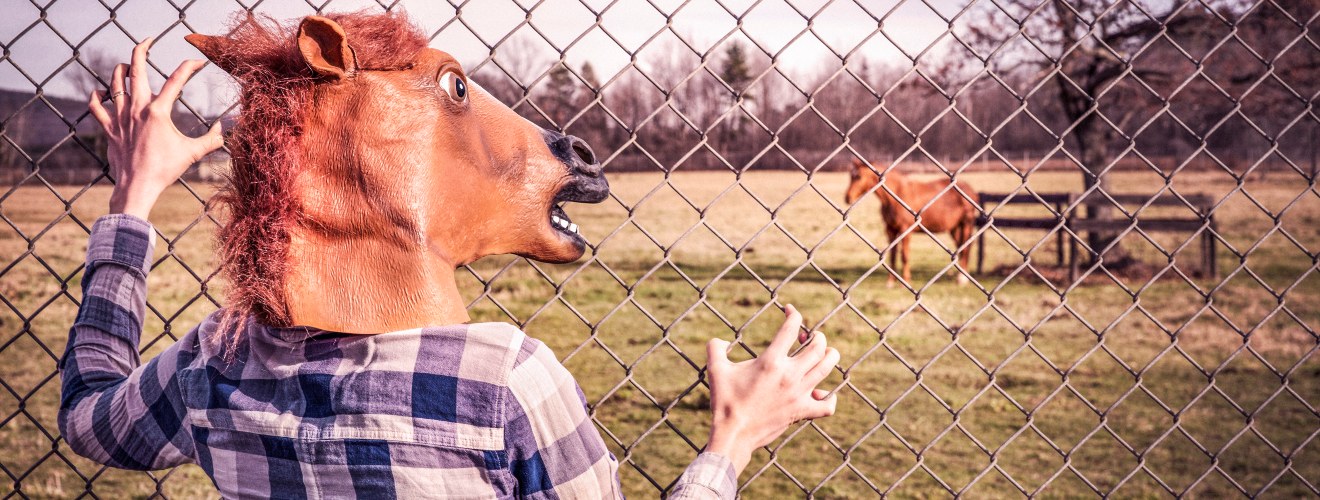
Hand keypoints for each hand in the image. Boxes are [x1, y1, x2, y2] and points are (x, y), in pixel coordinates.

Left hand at [88, 38, 223, 219]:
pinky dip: (98, 96)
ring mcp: (120, 117)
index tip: (198, 62)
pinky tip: (103, 91)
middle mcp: (137, 109)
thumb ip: (211, 139)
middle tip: (148, 40)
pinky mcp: (109, 128)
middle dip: (141, 50)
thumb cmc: (165, 170)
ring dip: (121, 69)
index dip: (189, 67)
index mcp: (158, 111)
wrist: (137, 186)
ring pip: (114, 83)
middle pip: (136, 69)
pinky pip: (97, 106)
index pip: (176, 80)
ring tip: (128, 64)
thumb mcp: (193, 153)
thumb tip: (224, 130)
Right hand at [704, 304, 840, 473]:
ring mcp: (798, 394)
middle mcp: (789, 375)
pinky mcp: (801, 412)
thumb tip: (720, 340)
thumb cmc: (724, 401)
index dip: (793, 314)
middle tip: (808, 337)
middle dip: (816, 336)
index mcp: (771, 361)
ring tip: (825, 353)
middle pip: (818, 347)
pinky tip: (822, 393)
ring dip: (830, 356)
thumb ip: (715, 348)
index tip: (790, 311)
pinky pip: (826, 405)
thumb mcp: (716, 370)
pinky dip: (830, 398)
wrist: (733, 434)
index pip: (791, 328)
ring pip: (827, 369)